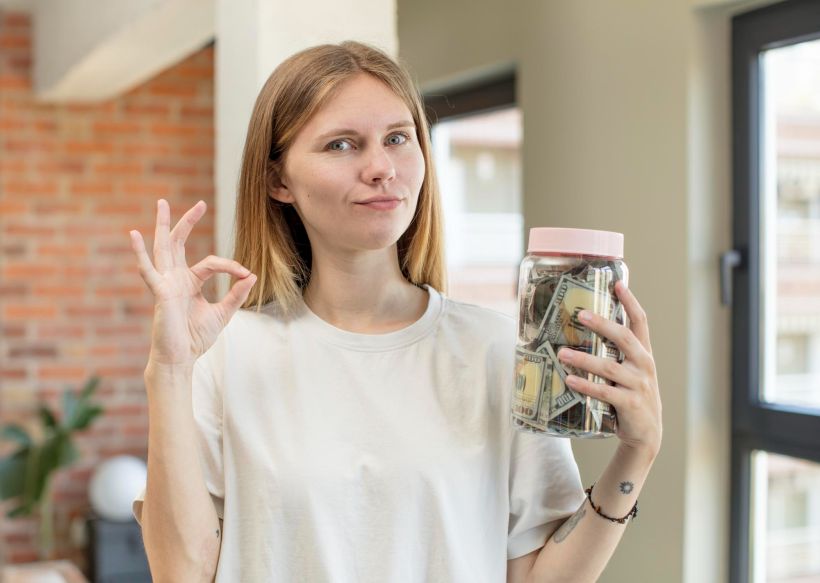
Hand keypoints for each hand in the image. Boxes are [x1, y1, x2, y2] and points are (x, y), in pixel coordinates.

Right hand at [130, 199, 256, 367]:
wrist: (181, 358)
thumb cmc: (196, 338)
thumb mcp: (223, 313)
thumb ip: (236, 294)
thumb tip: (252, 275)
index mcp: (189, 282)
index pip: (211, 262)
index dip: (230, 266)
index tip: (246, 273)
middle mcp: (175, 278)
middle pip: (179, 243)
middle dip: (187, 222)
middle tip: (199, 203)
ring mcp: (165, 283)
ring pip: (163, 248)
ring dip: (163, 225)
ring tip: (162, 203)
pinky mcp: (159, 292)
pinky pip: (148, 270)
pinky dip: (140, 253)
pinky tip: (134, 235)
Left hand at [556, 280, 661, 457]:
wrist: (646, 433)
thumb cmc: (631, 395)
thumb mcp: (630, 371)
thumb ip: (615, 353)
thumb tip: (585, 330)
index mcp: (643, 353)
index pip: (640, 322)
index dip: (630, 301)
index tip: (618, 283)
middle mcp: (644, 365)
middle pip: (624, 338)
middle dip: (602, 325)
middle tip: (580, 314)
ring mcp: (639, 385)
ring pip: (609, 367)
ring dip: (583, 360)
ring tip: (562, 354)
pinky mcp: (631, 404)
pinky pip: (605, 392)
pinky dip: (586, 385)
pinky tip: (569, 380)